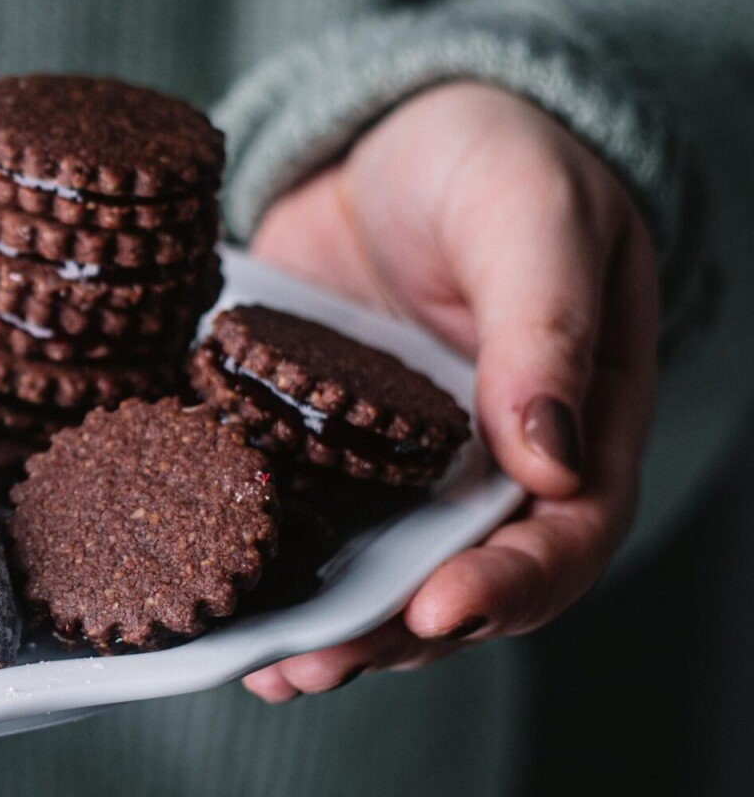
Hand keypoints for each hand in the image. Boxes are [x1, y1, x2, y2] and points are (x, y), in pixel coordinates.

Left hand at [241, 82, 656, 700]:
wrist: (394, 132)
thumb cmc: (495, 157)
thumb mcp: (531, 217)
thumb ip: (546, 329)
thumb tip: (553, 463)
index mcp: (585, 425)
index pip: (566, 535)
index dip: (509, 586)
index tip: (439, 610)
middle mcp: (491, 468)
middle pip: (458, 581)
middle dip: (390, 635)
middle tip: (318, 662)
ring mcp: (399, 466)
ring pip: (372, 572)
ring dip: (320, 626)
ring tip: (261, 664)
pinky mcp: (318, 447)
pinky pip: (297, 518)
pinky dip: (259, 562)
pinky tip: (212, 598)